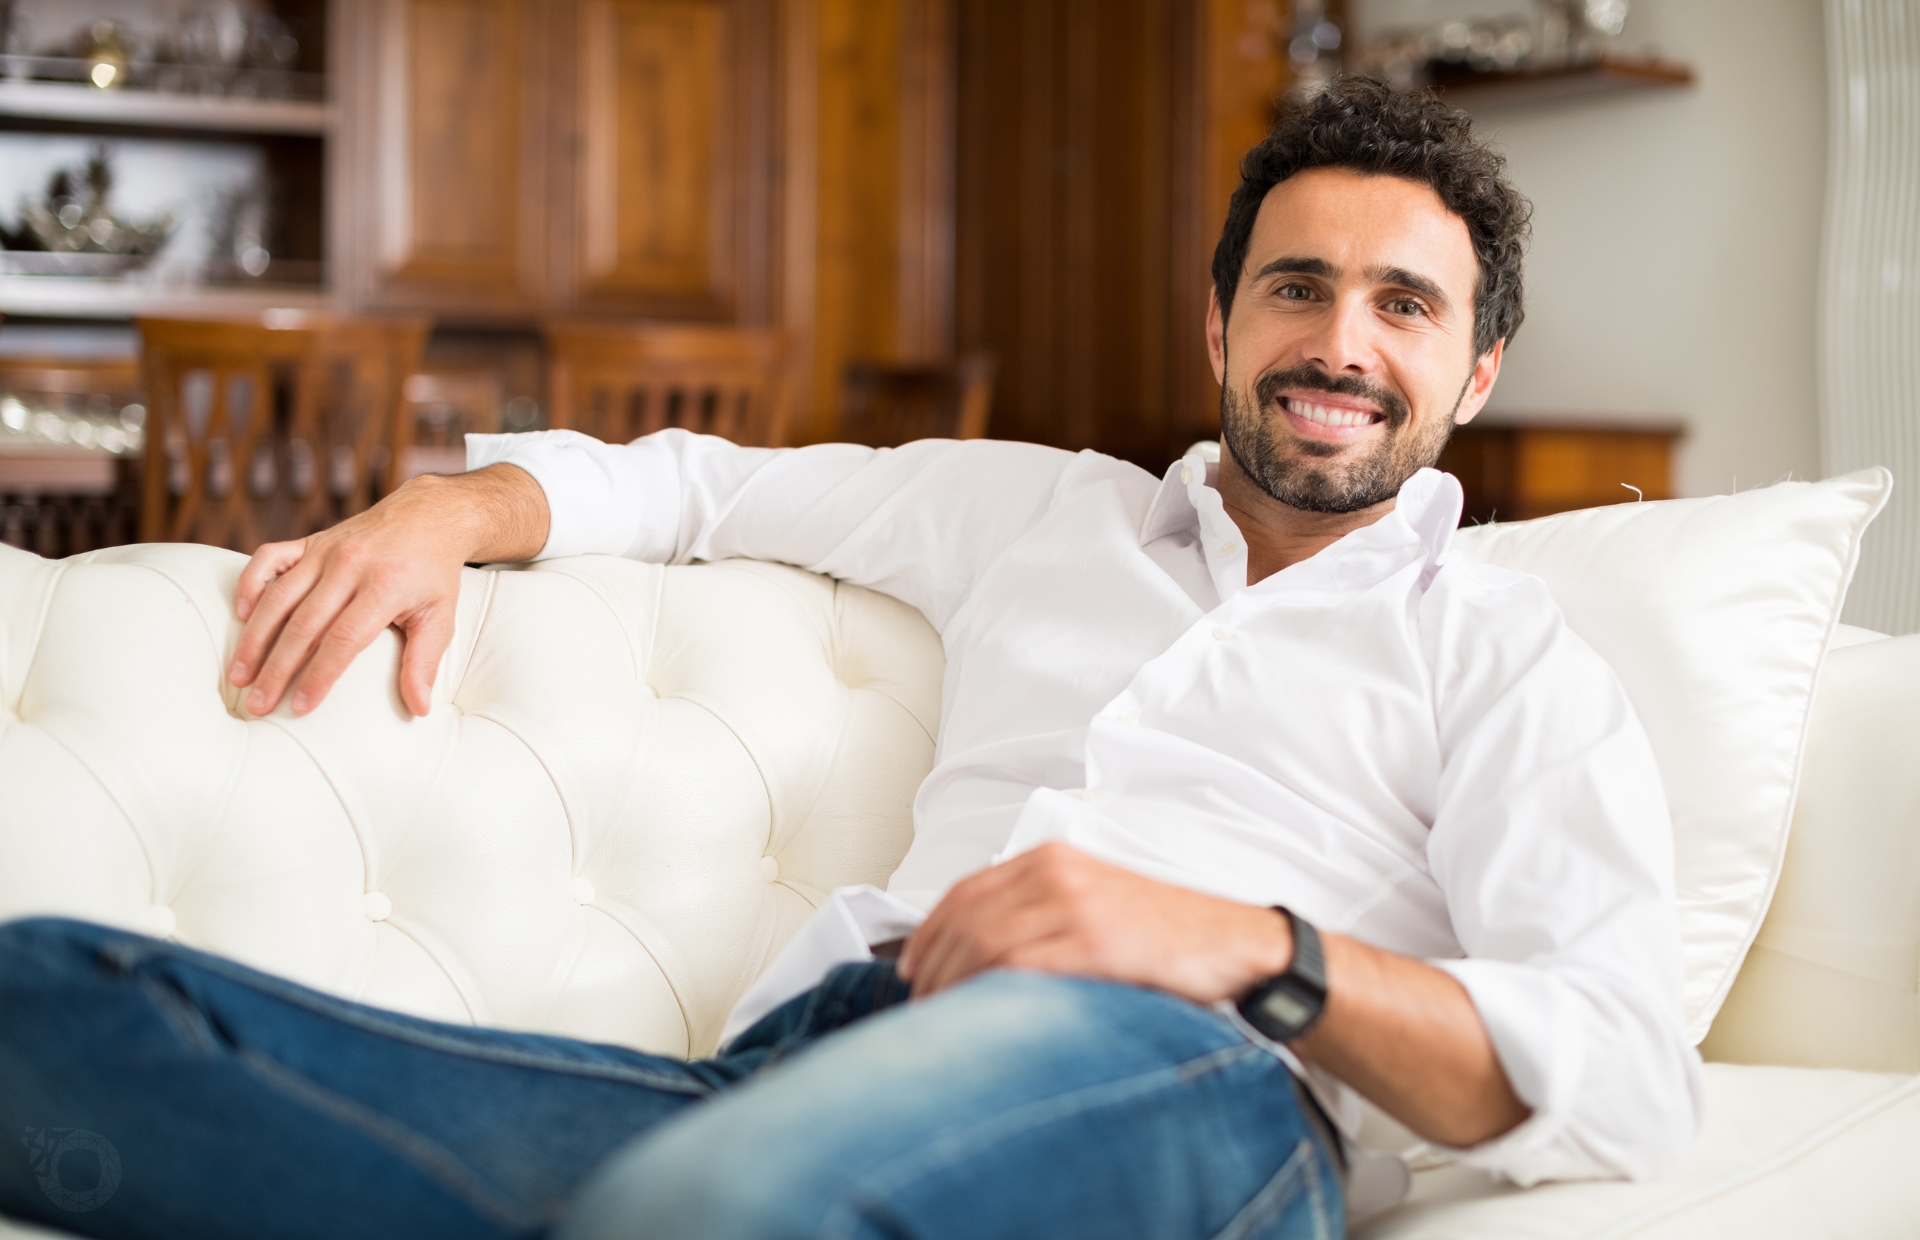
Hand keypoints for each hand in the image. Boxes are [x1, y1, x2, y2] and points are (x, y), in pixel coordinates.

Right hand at [226, 464, 547, 717]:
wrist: (429, 517)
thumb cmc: (434, 575)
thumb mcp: (440, 618)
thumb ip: (424, 664)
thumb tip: (420, 710)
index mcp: (384, 586)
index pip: (342, 639)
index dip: (319, 675)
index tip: (300, 707)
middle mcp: (350, 565)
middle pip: (303, 624)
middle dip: (276, 669)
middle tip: (256, 704)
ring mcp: (326, 550)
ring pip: (279, 597)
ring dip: (254, 638)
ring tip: (238, 675)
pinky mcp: (311, 540)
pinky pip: (269, 557)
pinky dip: (251, 582)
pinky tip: (241, 614)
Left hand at [896, 842, 1292, 1004]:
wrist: (1236, 944)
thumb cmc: (1164, 935)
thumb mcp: (1094, 903)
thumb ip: (1040, 912)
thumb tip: (977, 953)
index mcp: (1052, 859)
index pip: (964, 892)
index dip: (927, 935)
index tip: (911, 971)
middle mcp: (1057, 873)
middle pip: (965, 918)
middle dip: (931, 966)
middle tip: (919, 1007)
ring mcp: (1077, 905)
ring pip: (983, 941)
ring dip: (951, 984)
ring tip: (941, 1019)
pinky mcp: (1096, 942)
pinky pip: (1020, 965)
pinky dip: (987, 992)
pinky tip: (979, 1017)